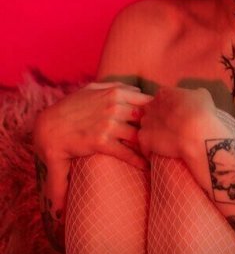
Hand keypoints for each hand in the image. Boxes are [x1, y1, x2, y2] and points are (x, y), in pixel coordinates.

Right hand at [33, 81, 153, 169]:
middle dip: (157, 128)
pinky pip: (125, 152)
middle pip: (146, 118)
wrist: (49, 127)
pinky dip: (138, 160)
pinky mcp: (101, 142)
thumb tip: (134, 88)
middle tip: (167, 139)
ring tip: (159, 154)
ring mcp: (109, 124)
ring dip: (149, 146)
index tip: (164, 121)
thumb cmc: (70, 107)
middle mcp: (115, 107)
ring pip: (138, 135)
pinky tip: (145, 166)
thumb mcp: (92, 89)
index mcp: (115, 93)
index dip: (157, 111)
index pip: (146, 100)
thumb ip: (114, 86)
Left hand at [138, 86, 217, 160]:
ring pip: (147, 128)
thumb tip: (190, 100)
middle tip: (172, 130)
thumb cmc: (203, 114)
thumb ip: (190, 95)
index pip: (162, 100)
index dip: (169, 109)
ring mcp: (146, 122)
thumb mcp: (202, 95)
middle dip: (159, 120)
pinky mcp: (143, 138)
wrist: (197, 134)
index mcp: (165, 93)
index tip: (176, 117)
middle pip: (152, 112)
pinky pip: (144, 145)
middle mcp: (151, 105)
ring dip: (154, 134)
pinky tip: (160, 154)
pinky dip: (150, 150)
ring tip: (167, 143)